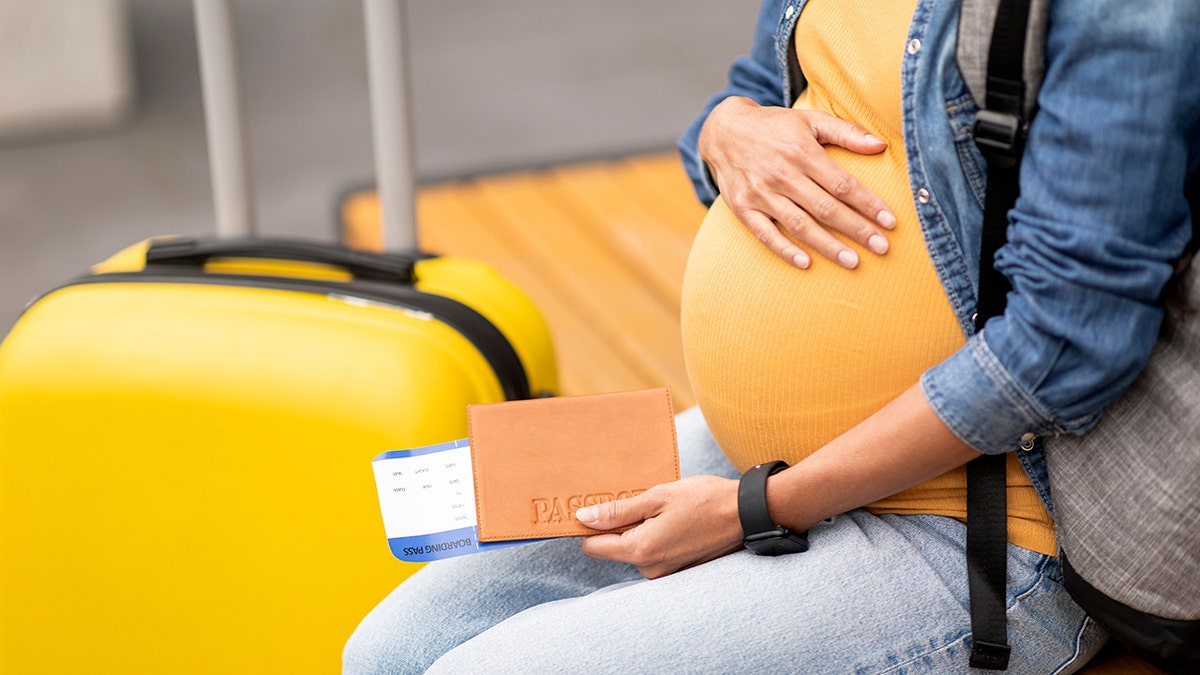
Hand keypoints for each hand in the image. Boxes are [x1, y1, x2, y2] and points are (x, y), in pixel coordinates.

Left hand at [576, 475, 742, 578]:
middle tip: (644, 501)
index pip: (593, 547)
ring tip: (666, 510)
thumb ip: (618, 511)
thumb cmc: (704, 500)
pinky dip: (657, 536)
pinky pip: (654, 553)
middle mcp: (650, 569)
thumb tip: (584, 518)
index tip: (599, 506)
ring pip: (636, 549)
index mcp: (641, 550)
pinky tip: (675, 521)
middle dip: (622, 525)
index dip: (590, 526)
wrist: (746, 513)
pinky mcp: (678, 570)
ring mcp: (665, 572)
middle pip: (615, 548)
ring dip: (642, 529)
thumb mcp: (657, 496)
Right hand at [698, 96, 895, 268]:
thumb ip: (846, 132)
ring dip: (828, 246)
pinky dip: (785, 250)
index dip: (868, 204)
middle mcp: (781, 174)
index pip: (842, 184)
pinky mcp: (743, 208)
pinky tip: (806, 263)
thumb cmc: (774, 127)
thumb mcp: (809, 120)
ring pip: (800, 225)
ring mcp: (760, 193)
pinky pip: (765, 234)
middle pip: (825, 208)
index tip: (890, 221)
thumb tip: (881, 145)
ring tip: (853, 262)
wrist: (723, 131)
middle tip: (882, 248)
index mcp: (801, 152)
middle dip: (856, 229)